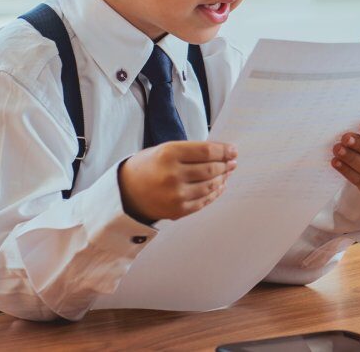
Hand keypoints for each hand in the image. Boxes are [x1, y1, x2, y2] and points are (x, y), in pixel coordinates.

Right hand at [118, 141, 236, 221]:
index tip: (233, 150)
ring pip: (210, 186)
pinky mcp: (178, 210)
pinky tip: (220, 186)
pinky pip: (204, 201)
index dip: (224, 151)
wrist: (126, 192)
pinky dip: (215, 193)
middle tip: (232, 162)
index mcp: (168, 154)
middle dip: (225, 165)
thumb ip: (191, 152)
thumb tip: (222, 153)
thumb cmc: (148, 166)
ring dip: (222, 178)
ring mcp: (175, 195)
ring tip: (227, 172)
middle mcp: (172, 175)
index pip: (206, 151)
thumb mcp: (165, 150)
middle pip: (210, 169)